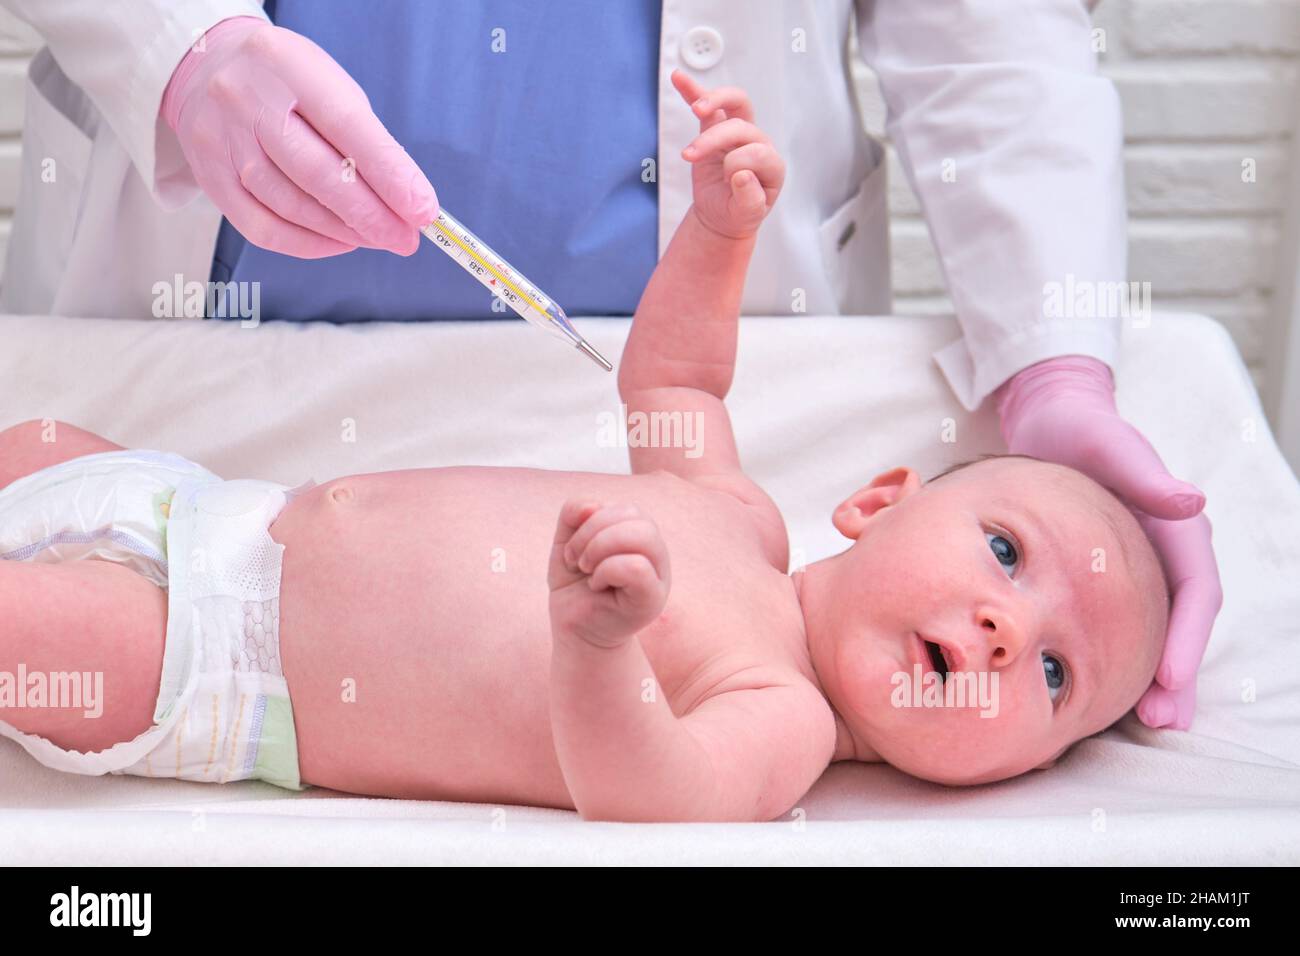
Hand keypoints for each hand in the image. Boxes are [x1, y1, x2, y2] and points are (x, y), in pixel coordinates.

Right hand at [161, 16, 437, 258]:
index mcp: (288, 67)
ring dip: (344, 232)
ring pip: (290, 205)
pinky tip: (338, 242)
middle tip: (405, 238)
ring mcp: (222, 140)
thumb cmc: (286, 82)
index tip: (422, 210)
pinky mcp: (209, 176)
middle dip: (371, 216)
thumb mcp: (329, 86)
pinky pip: (261, 227)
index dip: (390, 176)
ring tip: (378, 238)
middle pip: (317, 175)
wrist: (208, 66)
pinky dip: (307, 244)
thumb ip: (365, 139)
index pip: (349, 128)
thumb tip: (405, 200)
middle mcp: (247, 101)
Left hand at [548, 500, 670, 648]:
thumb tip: (592, 505)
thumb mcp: (566, 542)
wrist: (575, 629)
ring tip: (587, 569)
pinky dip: (606, 570)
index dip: (592, 519)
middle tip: (578, 560)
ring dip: (599, 548)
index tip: (573, 548)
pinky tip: (597, 585)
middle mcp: (656, 553)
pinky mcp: (652, 600)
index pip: (626, 508)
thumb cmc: (574, 586)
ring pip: (641, 535)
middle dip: (593, 532)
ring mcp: (659, 576)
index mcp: (640, 535)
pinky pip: (636, 566)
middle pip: (635, 514)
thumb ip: (574, 516)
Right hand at [670, 70, 783, 238]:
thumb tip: (741, 175)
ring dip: (714, 102)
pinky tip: (679, 78)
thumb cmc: (738, 214)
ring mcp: (738, 133)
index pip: (757, 153)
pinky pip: (707, 104)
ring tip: (697, 109)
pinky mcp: (716, 128)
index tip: (726, 183)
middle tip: (691, 155)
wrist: (723, 215)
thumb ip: (750, 199)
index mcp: (772, 164)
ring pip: (733, 104)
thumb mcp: (747, 216)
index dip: (738, 166)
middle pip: (740, 126)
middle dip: (714, 139)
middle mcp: (758, 143)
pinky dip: (693, 91)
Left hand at [995, 355, 1222, 729]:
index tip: (1172, 678)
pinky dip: (1126, 656)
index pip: (1196, 592)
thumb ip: (1147, 475)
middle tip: (1162, 721)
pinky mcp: (1113, 573)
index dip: (1188, 638)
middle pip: (1182, 624)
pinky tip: (1109, 690)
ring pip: (1158, 630)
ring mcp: (1143, 566)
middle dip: (1178, 675)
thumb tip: (1192, 501)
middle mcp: (1169, 551)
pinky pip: (1126, 622)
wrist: (1054, 419)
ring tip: (1149, 722)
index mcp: (1177, 527)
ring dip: (1158, 677)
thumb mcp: (1109, 445)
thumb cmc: (1082, 430)